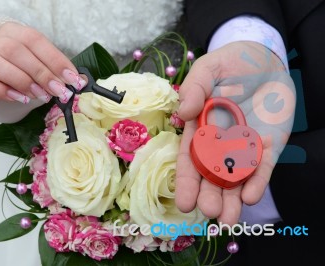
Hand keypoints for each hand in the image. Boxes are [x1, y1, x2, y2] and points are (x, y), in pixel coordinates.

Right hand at [0, 22, 85, 102]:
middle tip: (60, 92)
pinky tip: (20, 98)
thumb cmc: (21, 71)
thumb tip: (81, 81)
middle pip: (17, 51)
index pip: (36, 40)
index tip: (73, 79)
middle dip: (43, 74)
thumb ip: (57, 71)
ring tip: (42, 96)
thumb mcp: (40, 66)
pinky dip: (3, 91)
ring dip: (23, 81)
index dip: (56, 60)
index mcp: (15, 32)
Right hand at [175, 41, 295, 224]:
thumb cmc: (231, 63)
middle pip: (212, 176)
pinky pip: (262, 168)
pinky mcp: (268, 147)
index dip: (187, 181)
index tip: (184, 202)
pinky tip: (250, 198)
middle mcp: (220, 144)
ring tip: (228, 221)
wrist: (266, 60)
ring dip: (232, 200)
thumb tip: (184, 112)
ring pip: (236, 179)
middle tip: (209, 212)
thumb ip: (195, 87)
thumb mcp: (208, 69)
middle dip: (210, 195)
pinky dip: (256, 183)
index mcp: (200, 129)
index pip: (191, 159)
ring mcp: (244, 147)